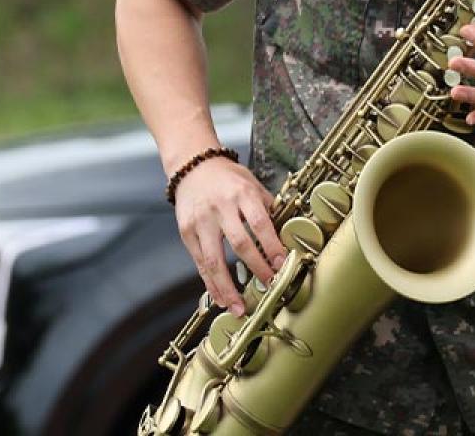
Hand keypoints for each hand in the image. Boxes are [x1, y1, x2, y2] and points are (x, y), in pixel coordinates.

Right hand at [172, 156, 284, 315]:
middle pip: (239, 243)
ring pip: (213, 259)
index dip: (272, 245)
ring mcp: (200, 222)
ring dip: (226, 287)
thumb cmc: (230, 178)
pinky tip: (220, 298)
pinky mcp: (186, 233)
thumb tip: (288, 236)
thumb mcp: (253, 185)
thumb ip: (268, 209)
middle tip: (269, 286)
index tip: (282, 264)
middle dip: (255, 268)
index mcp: (242, 194)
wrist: (194, 167)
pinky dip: (210, 283)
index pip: (260, 223)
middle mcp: (220, 209)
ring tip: (238, 307)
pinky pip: (199, 262)